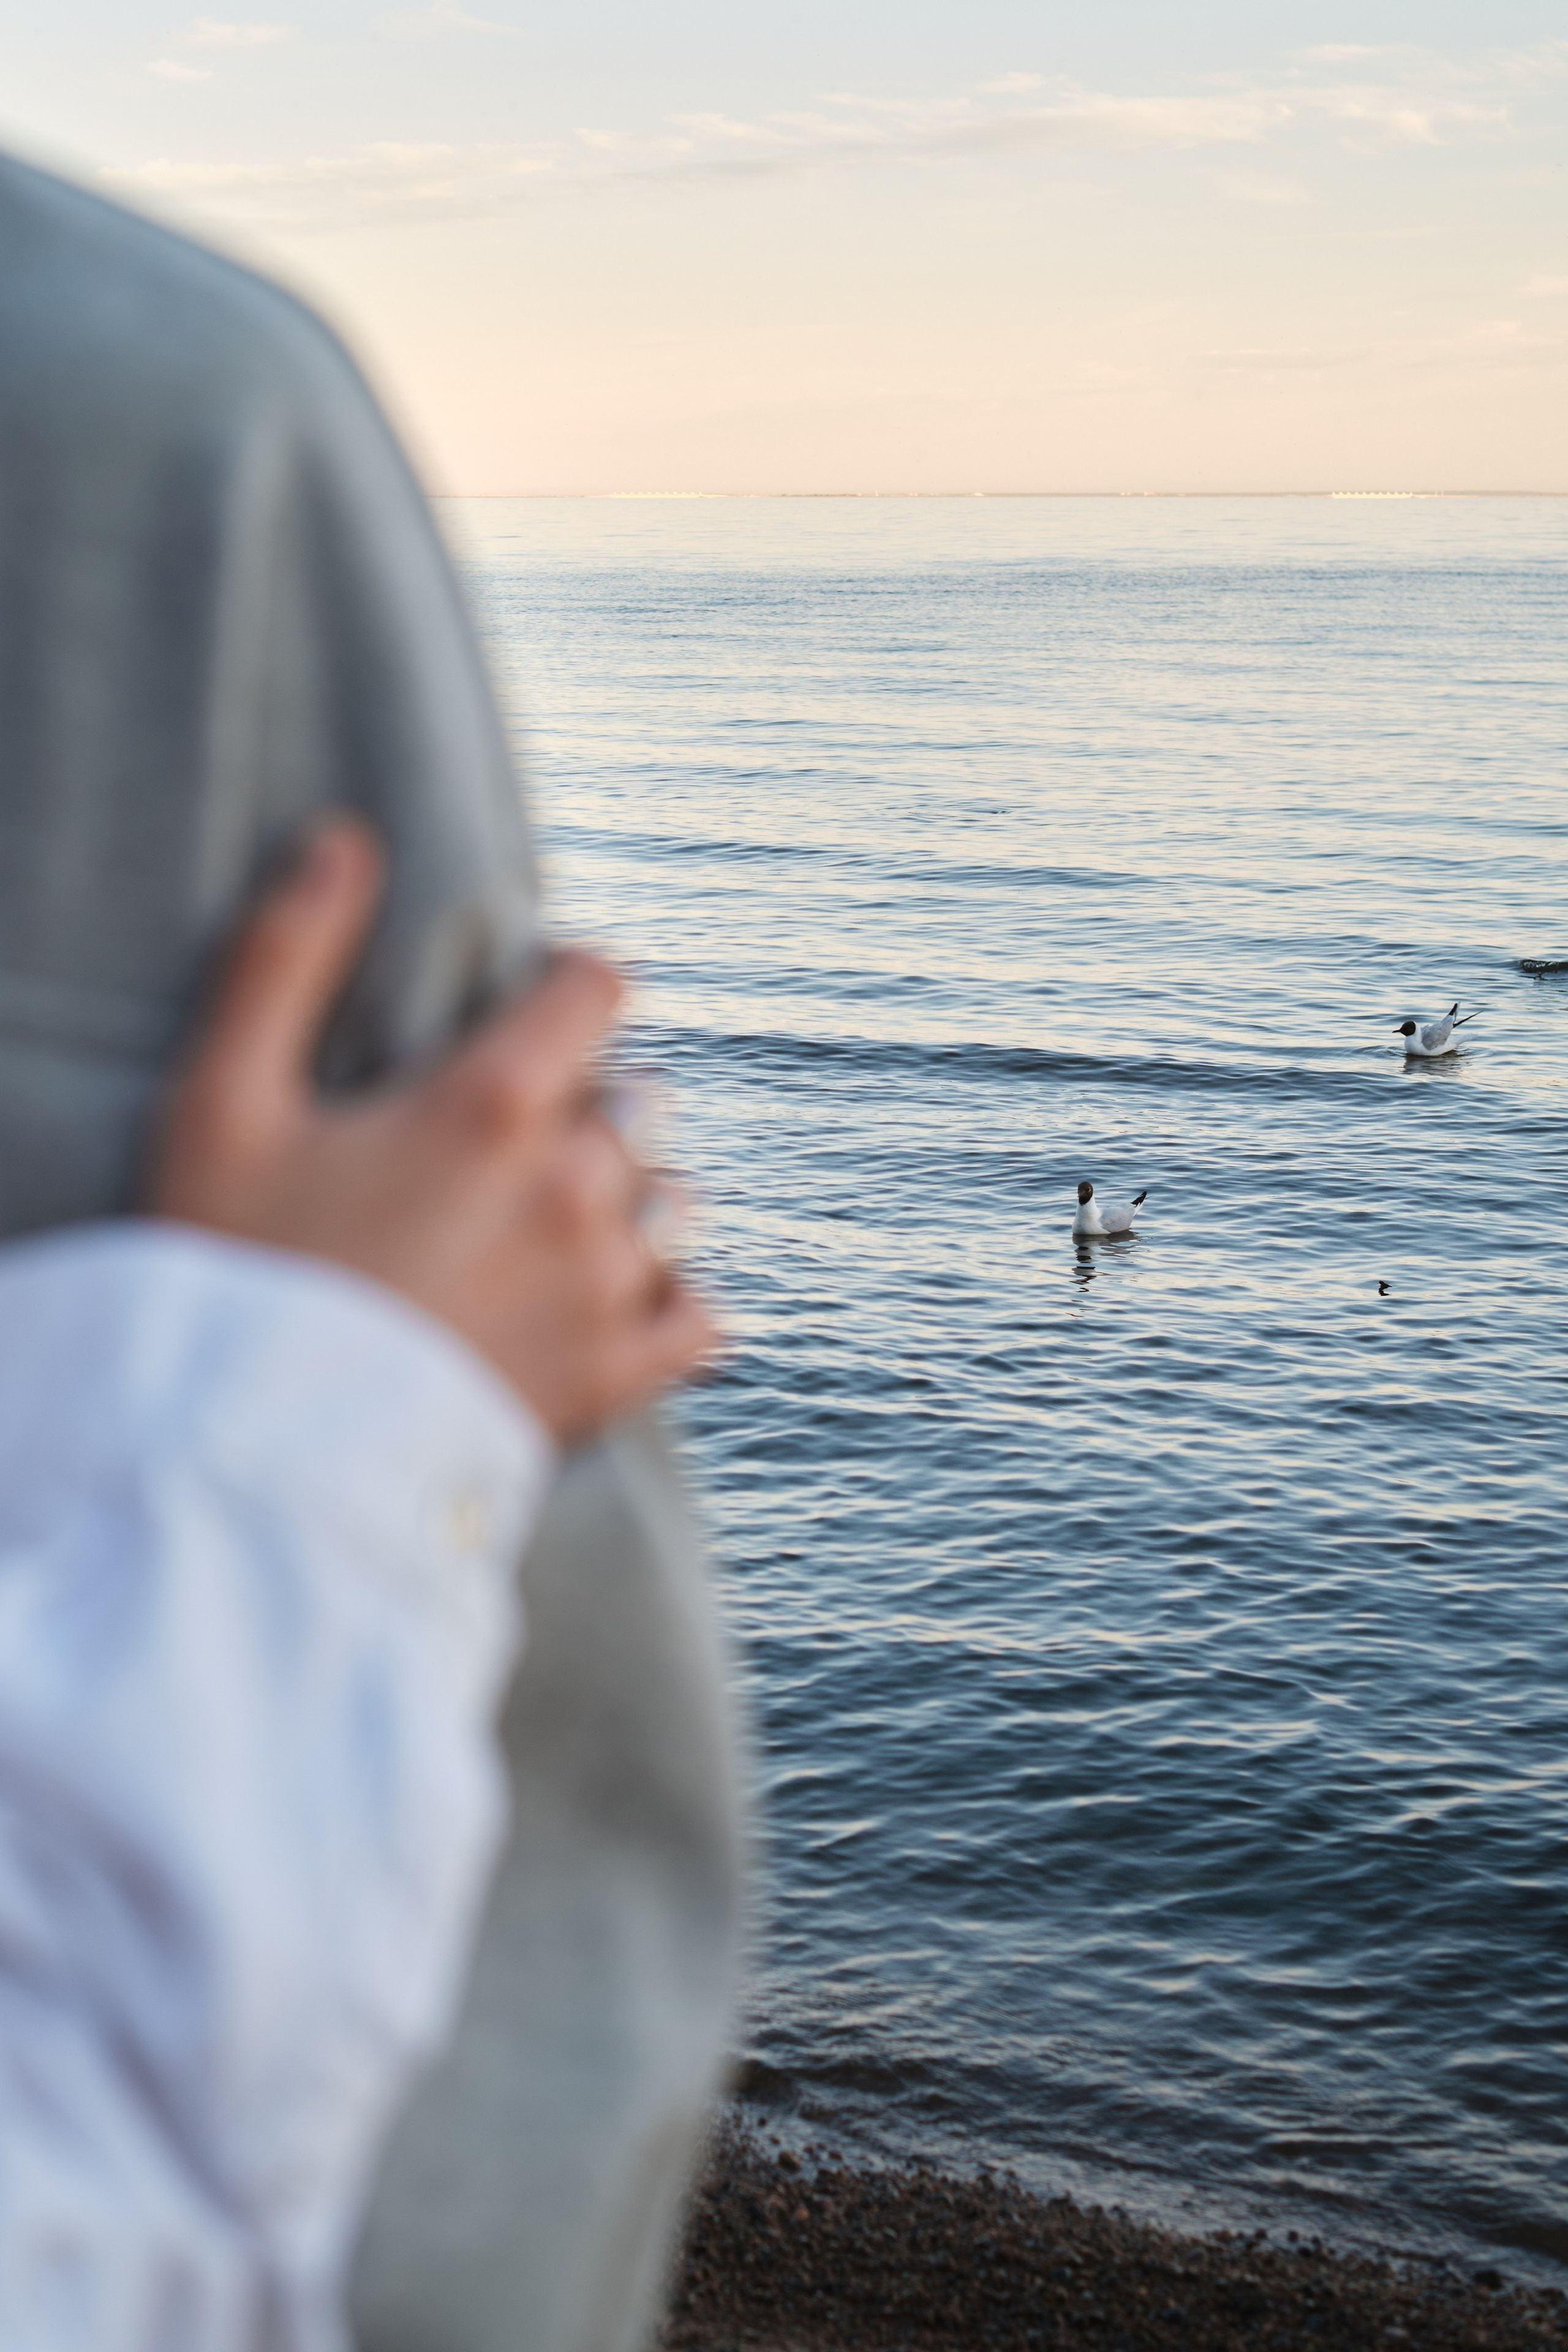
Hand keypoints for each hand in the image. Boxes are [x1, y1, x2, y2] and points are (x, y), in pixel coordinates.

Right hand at [150, 818, 718, 1441]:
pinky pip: (698, 1320)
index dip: (576, 983)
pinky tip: (635, 1302)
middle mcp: (573, 1185)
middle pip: (635, 1103)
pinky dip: (676, 1304)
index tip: (545, 1001)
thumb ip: (285, 957)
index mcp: (491, 1103)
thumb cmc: (232, 1268)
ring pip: (671, 1205)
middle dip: (589, 1104)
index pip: (597, 990)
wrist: (259, 1457)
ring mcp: (603, 1285)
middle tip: (520, 1137)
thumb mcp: (223, 1099)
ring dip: (633, 1200)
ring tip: (566, 1221)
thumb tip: (342, 840)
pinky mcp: (613, 1377)